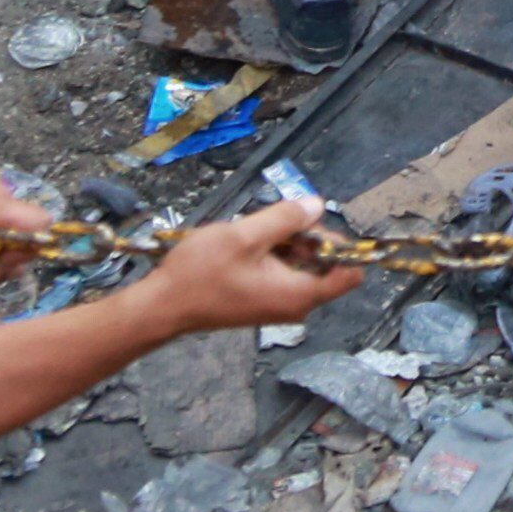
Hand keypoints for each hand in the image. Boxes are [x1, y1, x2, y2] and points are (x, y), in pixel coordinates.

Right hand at [146, 193, 366, 331]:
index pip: (350, 274)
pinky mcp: (262, 301)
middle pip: (325, 265)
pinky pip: (283, 273)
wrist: (162, 306)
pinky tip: (246, 245)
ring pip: (301, 266)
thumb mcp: (245, 235)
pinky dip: (272, 255)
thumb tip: (318, 205)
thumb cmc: (202, 272)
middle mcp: (295, 305)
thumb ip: (285, 219)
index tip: (313, 224)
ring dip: (285, 243)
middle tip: (272, 222)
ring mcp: (278, 305)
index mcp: (300, 294)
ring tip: (253, 232)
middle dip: (307, 237)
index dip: (341, 245)